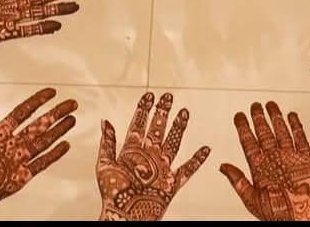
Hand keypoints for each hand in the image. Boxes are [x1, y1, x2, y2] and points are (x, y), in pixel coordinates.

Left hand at [0, 90, 75, 219]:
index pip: (23, 112)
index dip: (37, 101)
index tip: (50, 92)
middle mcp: (10, 144)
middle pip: (39, 124)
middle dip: (56, 113)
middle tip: (71, 103)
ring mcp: (16, 160)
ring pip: (43, 141)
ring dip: (58, 130)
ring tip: (71, 119)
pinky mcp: (18, 177)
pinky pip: (40, 164)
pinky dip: (53, 155)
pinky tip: (64, 145)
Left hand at [97, 92, 210, 220]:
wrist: (125, 217)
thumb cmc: (113, 195)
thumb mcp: (104, 165)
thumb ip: (107, 142)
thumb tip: (105, 121)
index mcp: (132, 151)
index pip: (139, 123)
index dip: (144, 108)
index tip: (149, 95)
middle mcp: (148, 157)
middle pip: (158, 128)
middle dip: (163, 111)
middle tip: (168, 97)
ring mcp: (161, 168)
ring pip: (173, 142)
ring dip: (179, 127)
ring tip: (184, 112)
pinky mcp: (171, 183)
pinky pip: (188, 169)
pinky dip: (198, 160)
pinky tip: (205, 149)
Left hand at [220, 103, 309, 220]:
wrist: (302, 220)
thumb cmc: (278, 215)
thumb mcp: (252, 199)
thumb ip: (238, 180)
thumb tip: (222, 166)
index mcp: (260, 168)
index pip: (249, 142)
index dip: (244, 128)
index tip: (239, 115)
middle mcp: (274, 160)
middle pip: (264, 133)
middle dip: (259, 118)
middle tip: (254, 105)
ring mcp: (290, 158)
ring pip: (281, 132)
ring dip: (276, 118)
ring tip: (271, 105)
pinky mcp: (306, 160)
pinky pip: (301, 139)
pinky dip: (297, 127)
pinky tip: (291, 116)